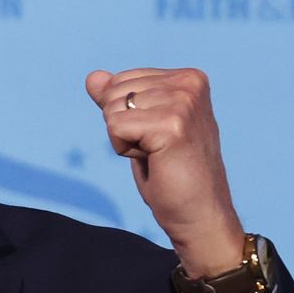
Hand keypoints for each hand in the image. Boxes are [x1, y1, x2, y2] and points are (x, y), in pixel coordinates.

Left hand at [85, 67, 248, 283]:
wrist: (200, 215)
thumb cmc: (172, 175)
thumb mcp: (140, 128)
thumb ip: (119, 99)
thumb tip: (93, 77)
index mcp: (188, 78)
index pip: (121, 80)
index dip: (127, 116)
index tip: (158, 138)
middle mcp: (189, 83)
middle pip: (115, 91)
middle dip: (124, 127)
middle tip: (157, 151)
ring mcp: (183, 102)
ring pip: (112, 109)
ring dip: (125, 140)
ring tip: (158, 156)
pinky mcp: (172, 125)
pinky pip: (115, 127)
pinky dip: (124, 150)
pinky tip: (155, 161)